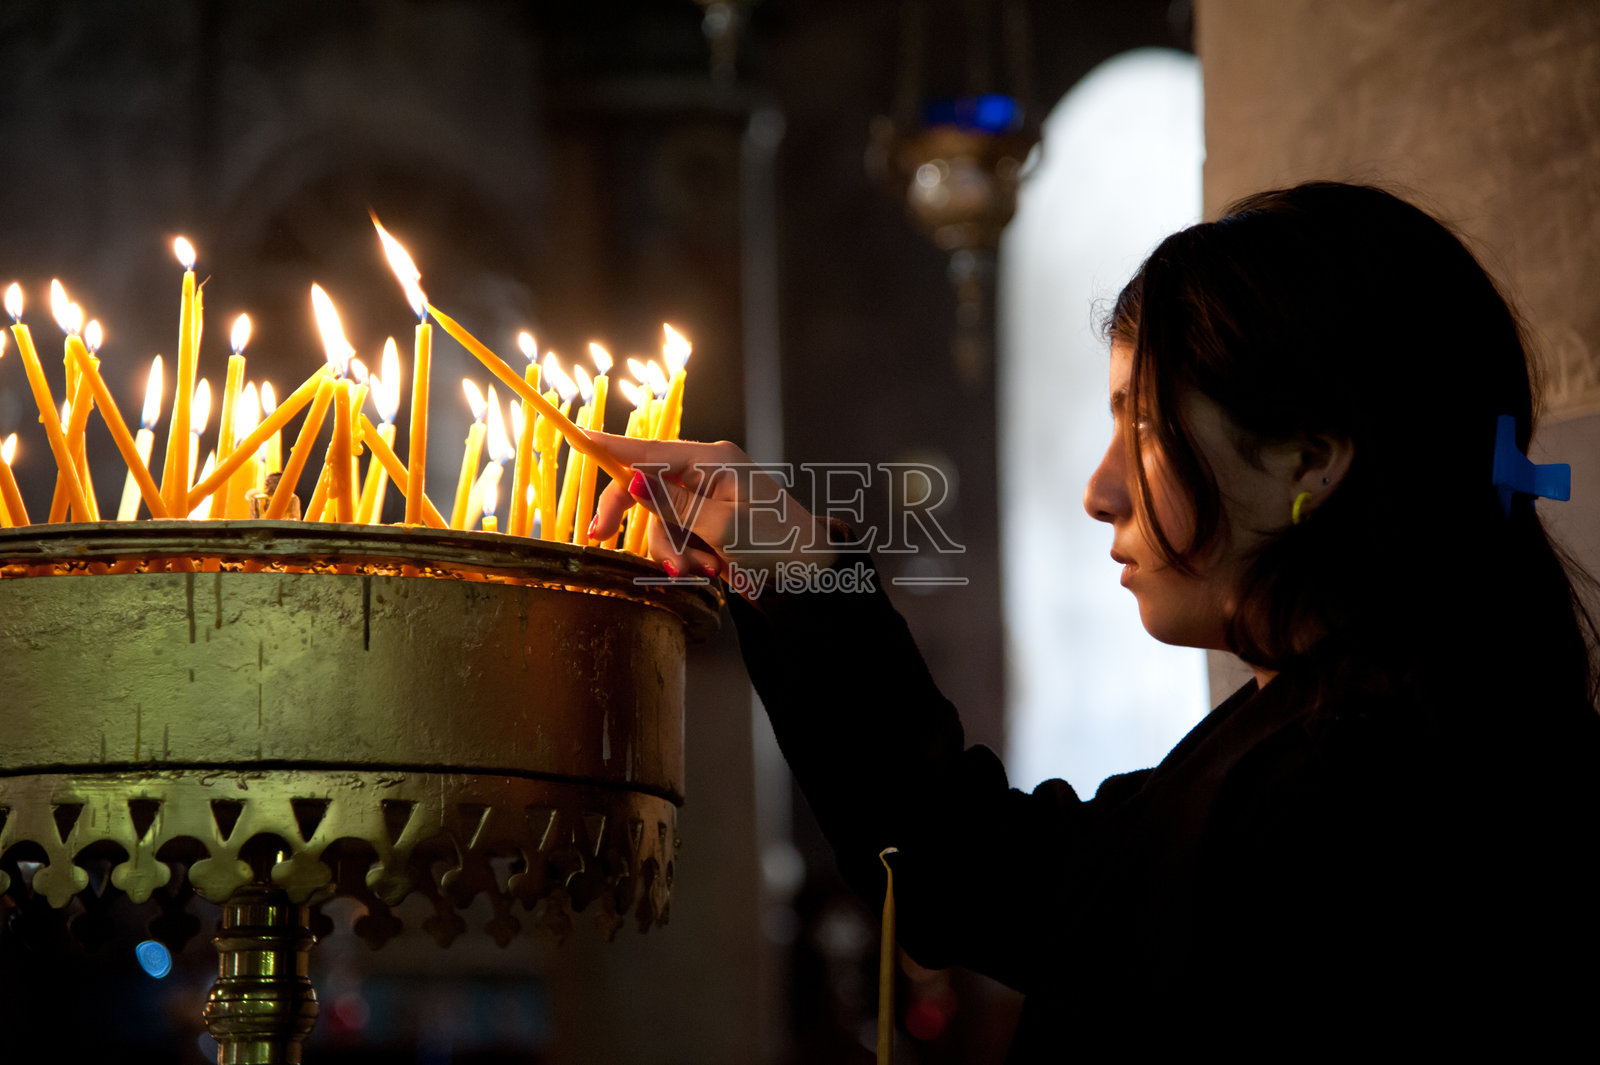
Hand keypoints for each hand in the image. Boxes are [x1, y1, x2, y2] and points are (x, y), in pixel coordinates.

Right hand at [588, 435, 831, 581]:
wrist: (813, 575)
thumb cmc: (780, 544)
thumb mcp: (725, 526)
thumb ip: (675, 505)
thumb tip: (634, 481)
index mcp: (714, 461)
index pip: (650, 451)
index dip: (611, 448)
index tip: (577, 438)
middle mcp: (707, 475)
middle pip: (646, 491)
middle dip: (642, 523)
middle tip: (598, 540)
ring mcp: (708, 501)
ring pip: (660, 524)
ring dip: (675, 551)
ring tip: (708, 569)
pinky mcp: (709, 526)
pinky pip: (677, 540)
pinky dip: (687, 559)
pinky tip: (713, 570)